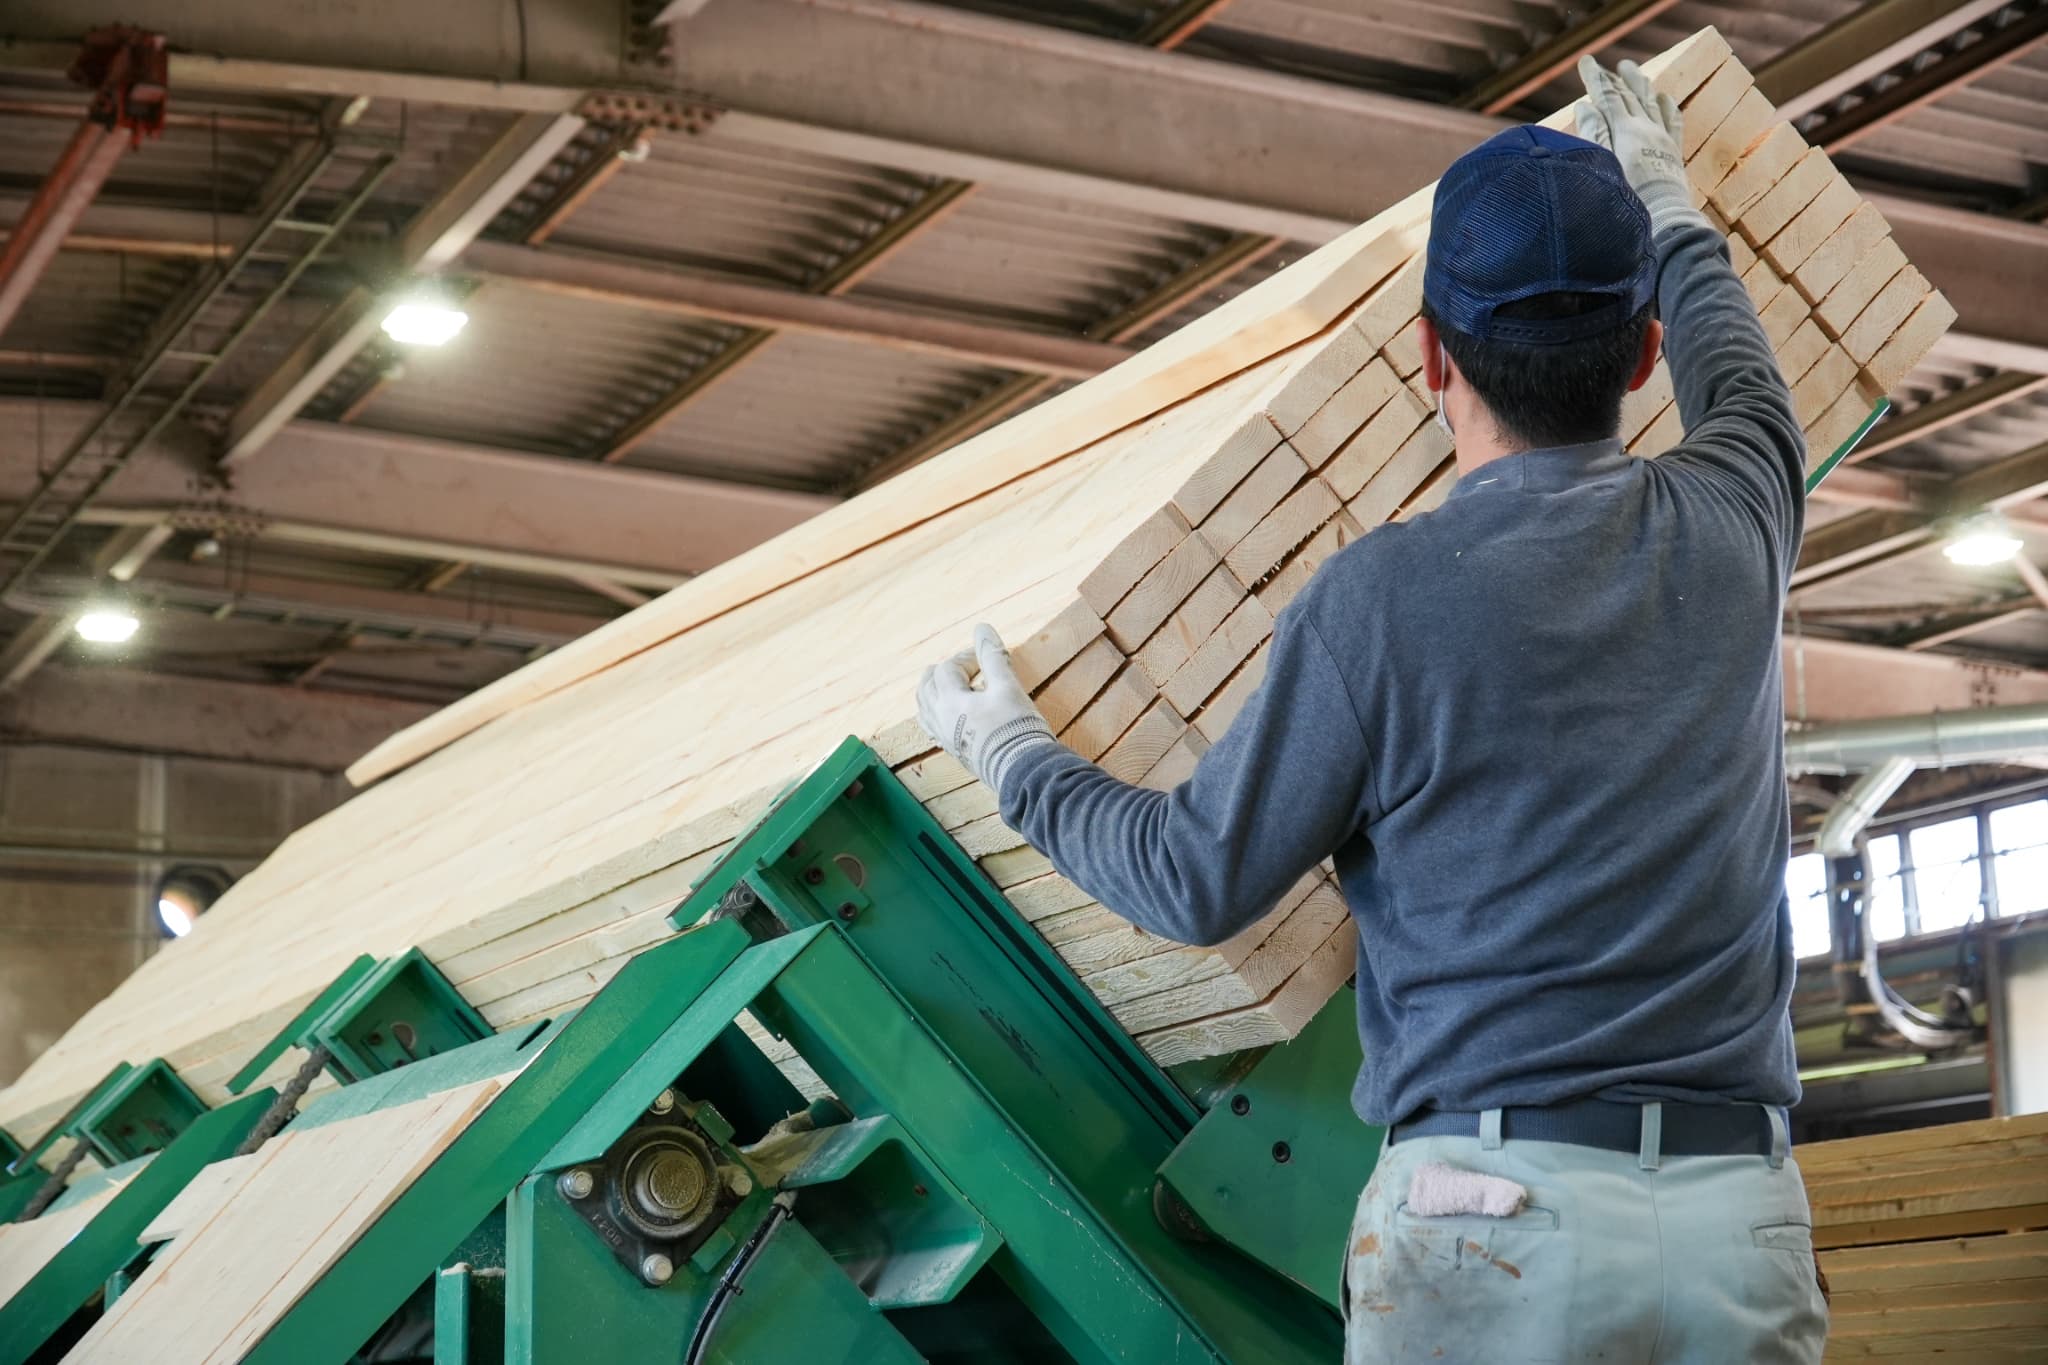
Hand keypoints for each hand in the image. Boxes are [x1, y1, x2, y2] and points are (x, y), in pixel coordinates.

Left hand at [916, 624, 1056, 795]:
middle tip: (964, 667)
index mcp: (950, 701)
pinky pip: (932, 728)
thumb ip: (992, 657)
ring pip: (924, 708)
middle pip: (927, 686)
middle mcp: (940, 720)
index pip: (947, 668)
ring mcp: (945, 738)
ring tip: (948, 685)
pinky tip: (946, 715)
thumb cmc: (1017, 728)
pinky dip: (934, 714)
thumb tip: (982, 628)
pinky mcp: (954, 752)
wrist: (1023, 772)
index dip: (966, 657)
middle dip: (943, 671)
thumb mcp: (1007, 688)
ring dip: (933, 691)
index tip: (986, 658)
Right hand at [1574, 55, 1697, 234]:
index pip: (1608, 96)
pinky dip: (1668, 106)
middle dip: (1616, 78)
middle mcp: (1646, 128)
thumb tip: (1585, 106)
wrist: (1663, 219)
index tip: (1585, 61)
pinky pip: (1673, 121)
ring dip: (1640, 85)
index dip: (1596, 77)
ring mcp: (1662, 138)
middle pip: (1629, 95)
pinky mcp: (1673, 153)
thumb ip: (1593, 134)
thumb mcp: (1603, 165)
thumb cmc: (1627, 198)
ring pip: (1651, 103)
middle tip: (1606, 65)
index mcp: (1625, 129)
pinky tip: (1665, 98)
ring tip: (1633, 72)